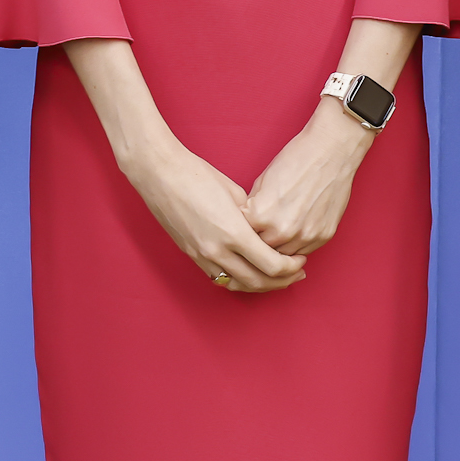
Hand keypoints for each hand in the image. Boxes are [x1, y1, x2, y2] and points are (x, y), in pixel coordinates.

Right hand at [120, 141, 305, 293]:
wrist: (159, 174)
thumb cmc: (197, 175)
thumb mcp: (235, 193)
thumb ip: (253, 217)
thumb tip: (266, 231)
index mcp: (234, 232)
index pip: (272, 265)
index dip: (290, 267)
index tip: (300, 260)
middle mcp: (218, 250)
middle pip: (258, 281)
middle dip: (282, 281)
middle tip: (296, 274)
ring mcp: (202, 255)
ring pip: (237, 285)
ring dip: (260, 286)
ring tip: (276, 280)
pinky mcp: (191, 255)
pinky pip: (219, 279)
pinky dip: (237, 281)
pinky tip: (249, 274)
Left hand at [244, 107, 373, 254]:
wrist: (330, 151)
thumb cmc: (295, 159)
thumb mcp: (261, 182)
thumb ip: (254, 209)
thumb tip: (248, 225)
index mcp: (261, 216)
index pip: (242, 236)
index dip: (242, 230)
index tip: (244, 227)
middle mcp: (283, 231)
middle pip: (261, 251)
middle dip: (259, 242)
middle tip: (260, 233)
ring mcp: (305, 236)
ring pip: (283, 257)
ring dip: (279, 247)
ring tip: (278, 232)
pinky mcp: (323, 236)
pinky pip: (304, 251)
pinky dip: (298, 244)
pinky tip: (295, 230)